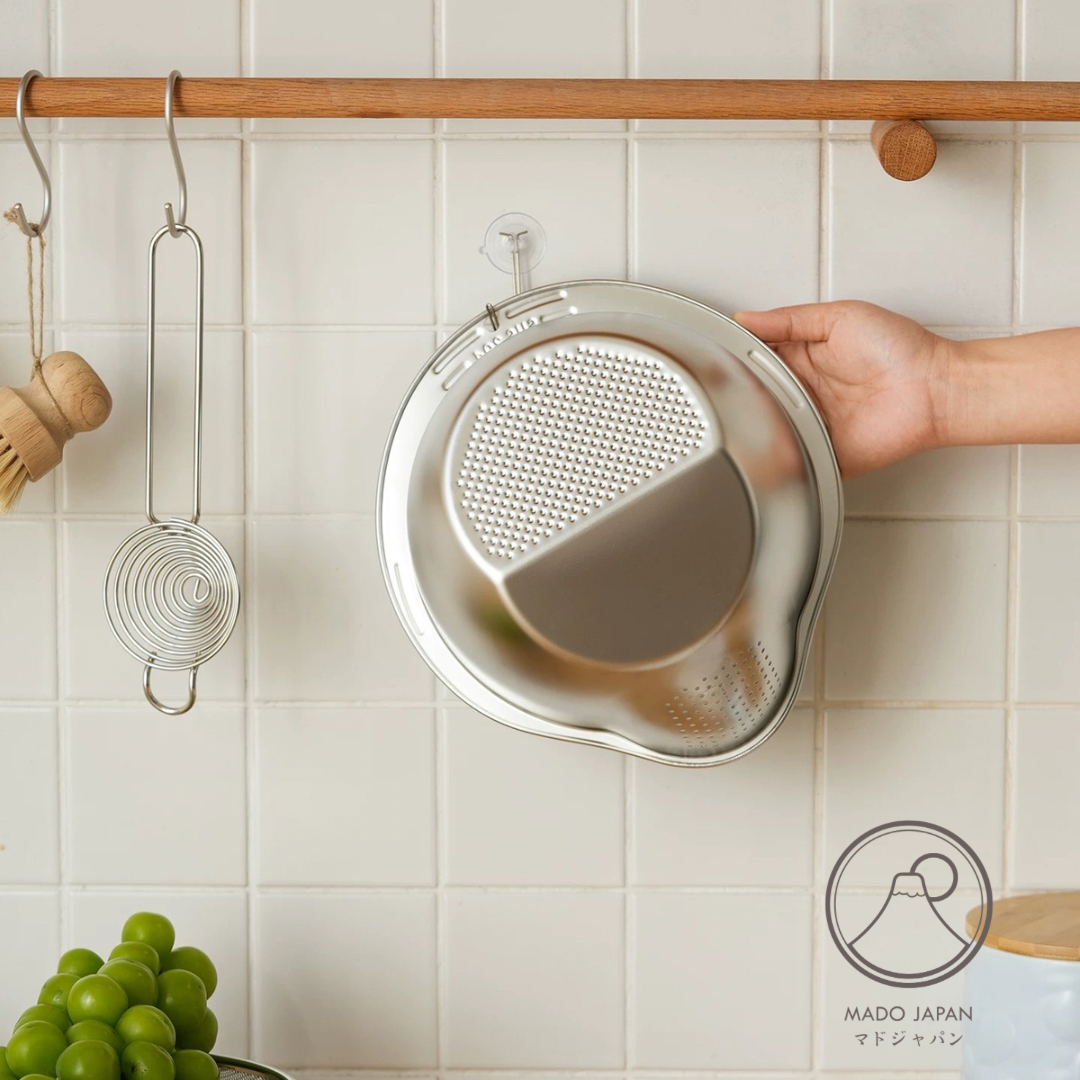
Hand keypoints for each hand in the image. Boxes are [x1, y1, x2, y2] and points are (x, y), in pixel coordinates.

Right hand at [733, 301, 952, 477]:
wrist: (935, 389)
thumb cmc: (901, 349)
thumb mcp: (840, 317)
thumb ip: (789, 320)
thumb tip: (747, 318)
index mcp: (804, 359)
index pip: (757, 361)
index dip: (736, 362)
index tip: (716, 359)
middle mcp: (806, 394)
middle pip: (759, 398)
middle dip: (741, 397)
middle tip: (724, 392)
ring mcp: (814, 426)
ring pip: (770, 431)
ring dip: (756, 427)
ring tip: (740, 419)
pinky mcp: (826, 455)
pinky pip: (794, 461)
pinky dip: (779, 459)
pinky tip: (767, 447)